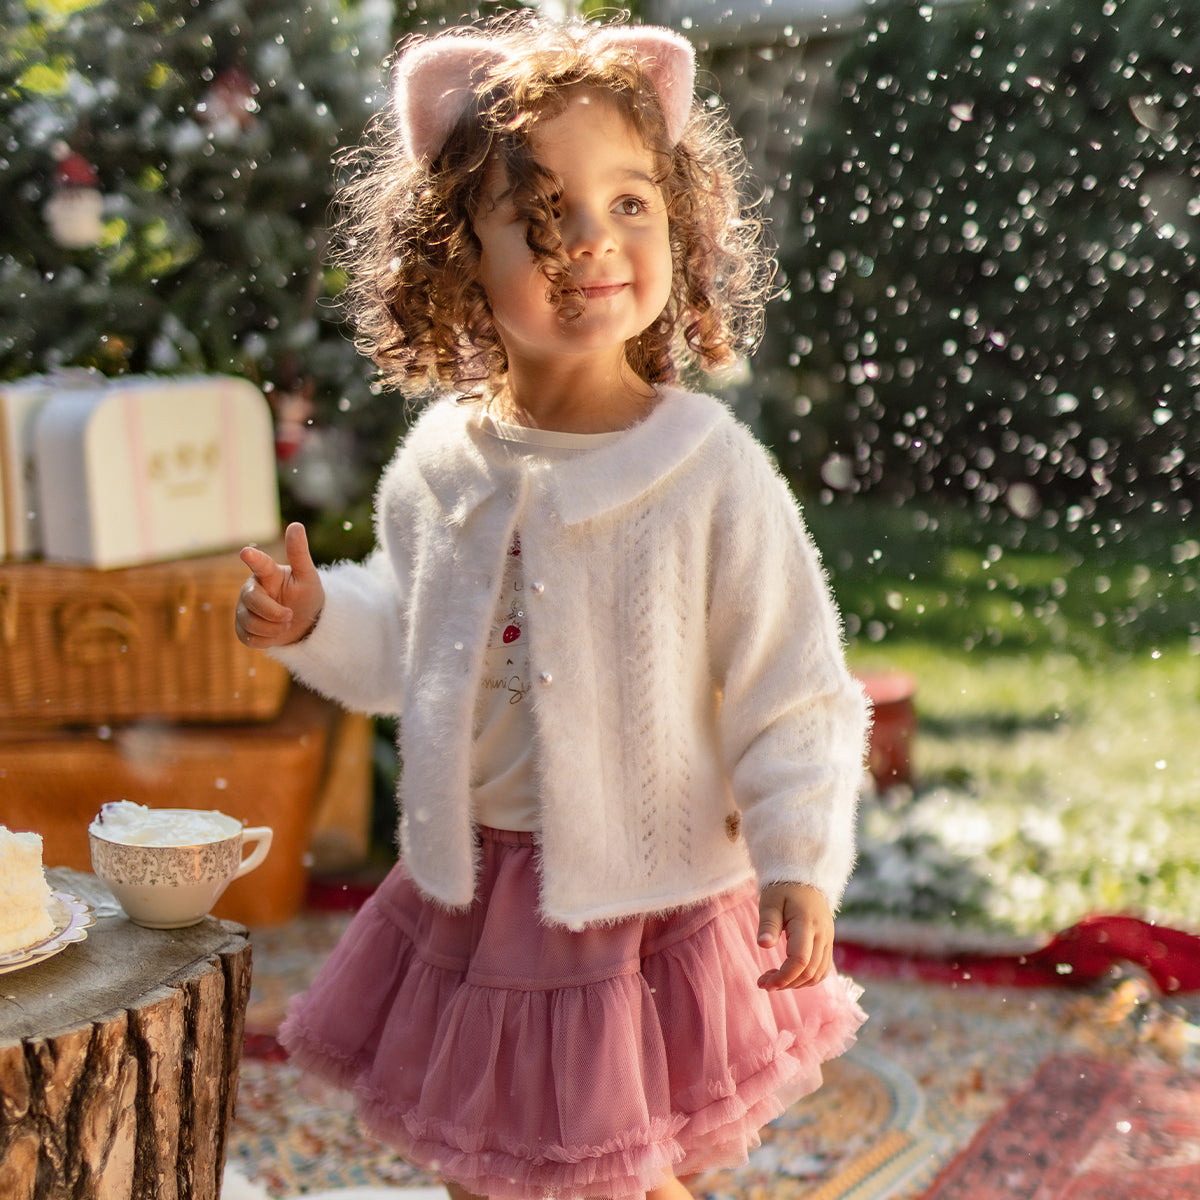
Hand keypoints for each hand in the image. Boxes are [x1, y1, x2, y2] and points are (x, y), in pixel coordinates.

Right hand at [235, 522, 324, 647]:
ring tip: (286, 623)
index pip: (259, 564)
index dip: (254, 558)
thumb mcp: (308, 577)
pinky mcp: (242, 628)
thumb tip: (296, 524)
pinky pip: (248, 637)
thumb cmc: (306, 595)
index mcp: (267, 573)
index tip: (247, 552)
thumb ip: (299, 554)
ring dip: (273, 628)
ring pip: (249, 622)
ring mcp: (244, 609)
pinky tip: (275, 633)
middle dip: (274, 613)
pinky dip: (266, 640)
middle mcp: (251, 588)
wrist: (305, 623)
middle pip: (252, 601)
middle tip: (291, 616)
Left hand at [756, 882, 834, 989]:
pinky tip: (790, 974)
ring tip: (775, 979)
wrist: (804, 878)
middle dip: (786, 982)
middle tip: (765, 982)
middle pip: (809, 971)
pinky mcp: (829, 942)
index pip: (800, 959)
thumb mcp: (770, 902)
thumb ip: (768, 924)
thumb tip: (763, 945)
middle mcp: (822, 934)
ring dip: (797, 982)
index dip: (783, 976)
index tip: (764, 983)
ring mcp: (828, 939)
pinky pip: (822, 969)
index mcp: (806, 923)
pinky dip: (807, 977)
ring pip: (818, 974)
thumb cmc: (783, 890)